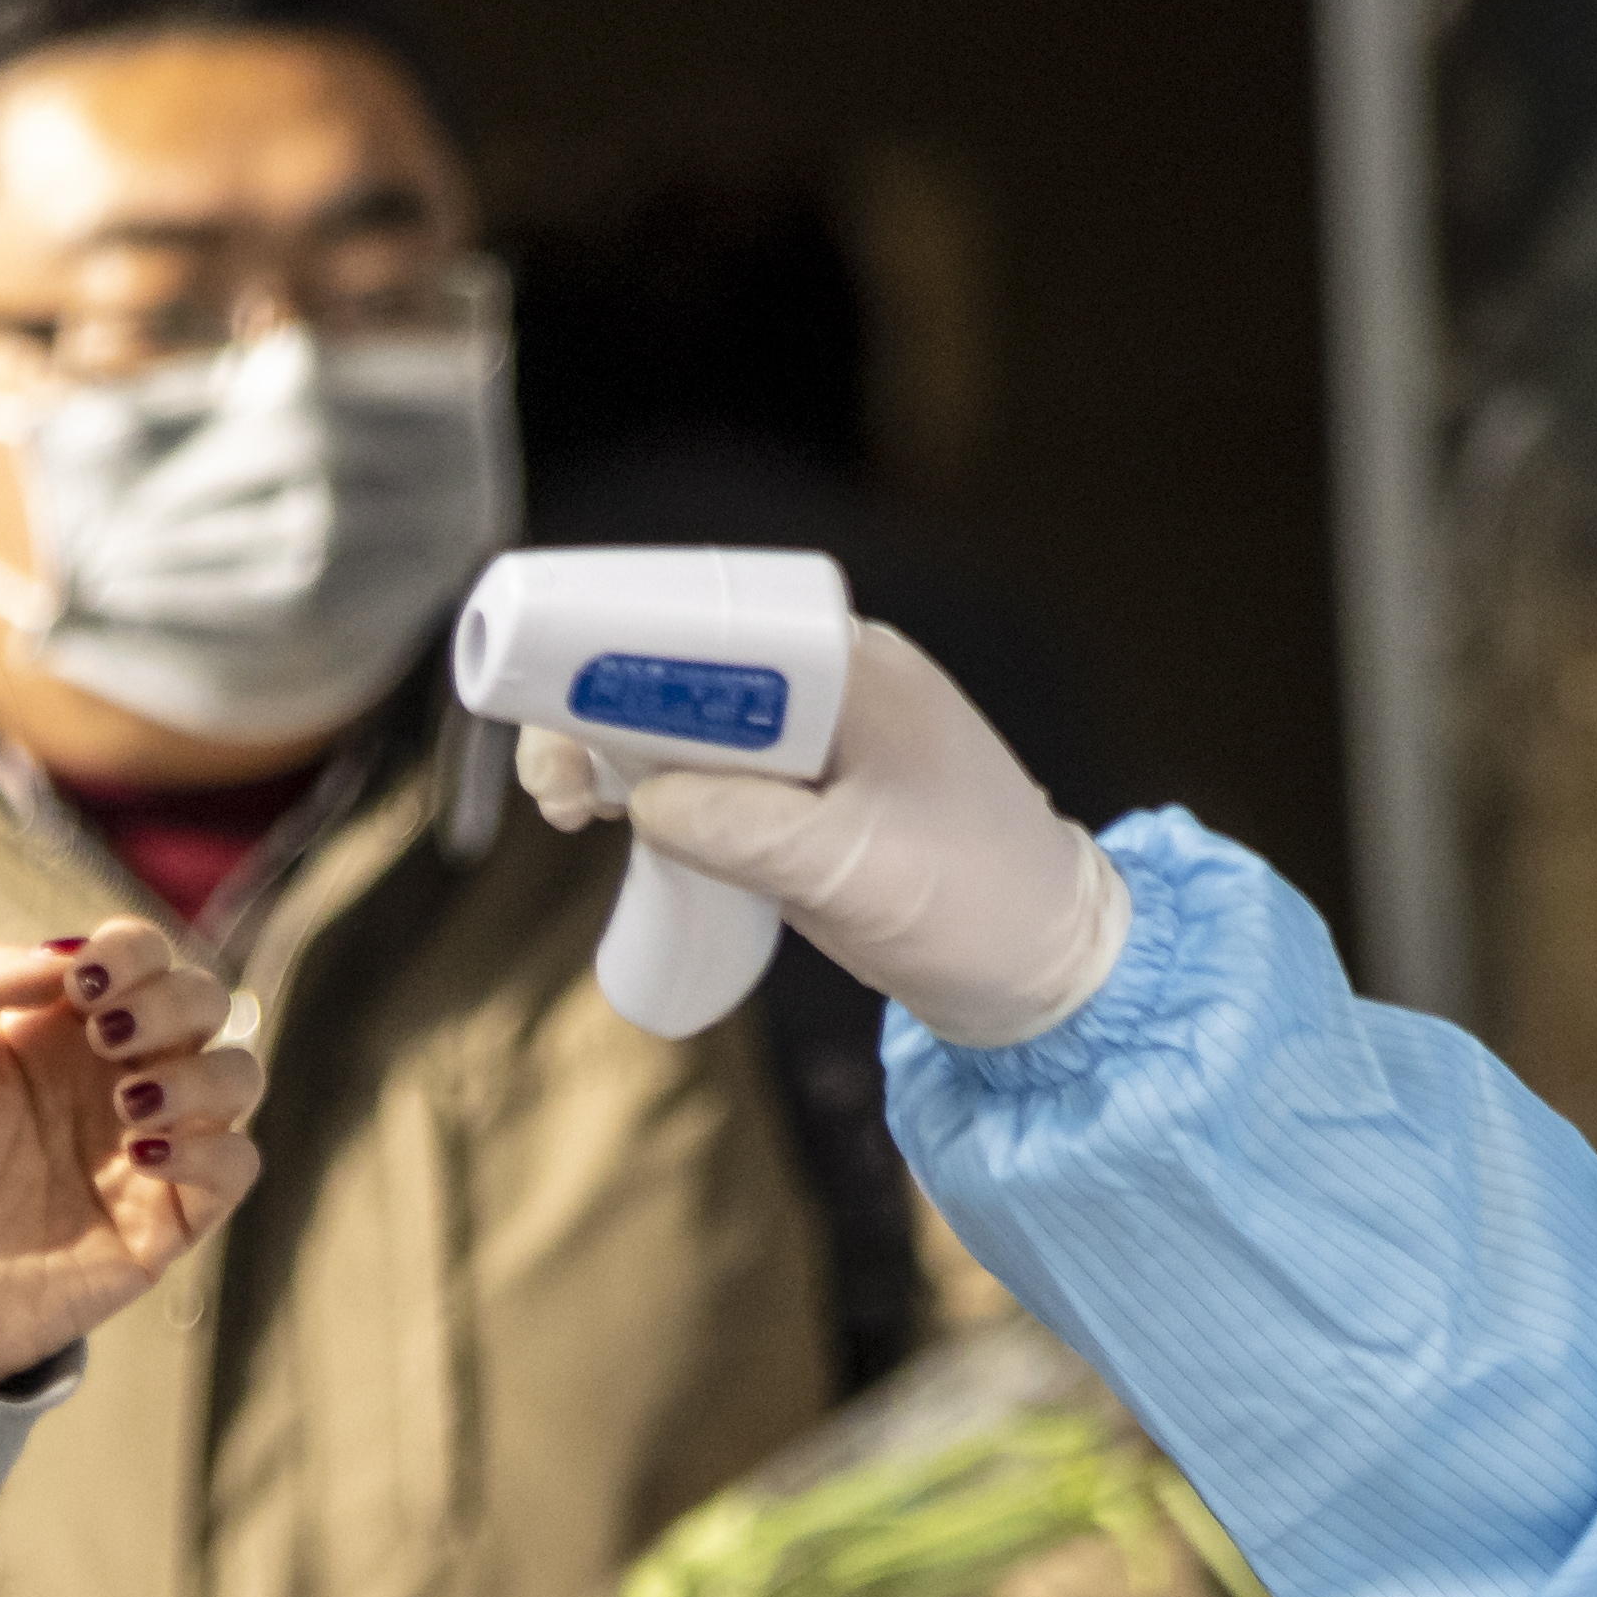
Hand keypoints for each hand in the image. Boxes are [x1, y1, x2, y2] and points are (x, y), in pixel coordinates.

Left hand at [0, 919, 260, 1383]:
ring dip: (197, 1074)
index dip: (131, 953)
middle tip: (106, 1036)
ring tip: (127, 1104)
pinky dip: (208, 1148)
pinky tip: (141, 1157)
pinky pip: (237, 1164)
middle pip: (206, 1001)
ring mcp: (154, 1144)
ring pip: (239, 1074)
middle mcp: (121, 1075)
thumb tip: (60, 955)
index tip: (82, 983)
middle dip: (170, 1003)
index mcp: (64, 1025)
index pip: (141, 954)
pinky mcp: (170, 1218)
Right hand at [515, 625, 1127, 1049]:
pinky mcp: (805, 792)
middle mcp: (831, 686)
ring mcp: (816, 739)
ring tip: (563, 802)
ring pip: (691, 721)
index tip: (560, 690)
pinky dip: (656, 787)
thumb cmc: (978, 911)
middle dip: (605, 709)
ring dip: (619, 752)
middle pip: (691, 669)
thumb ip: (747, 831)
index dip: (627, 649)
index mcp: (856, 672)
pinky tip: (607, 813)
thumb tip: (643, 799)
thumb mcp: (853, 876)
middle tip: (549, 772)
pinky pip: (712, 769)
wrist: (1047, 973)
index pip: (721, 624)